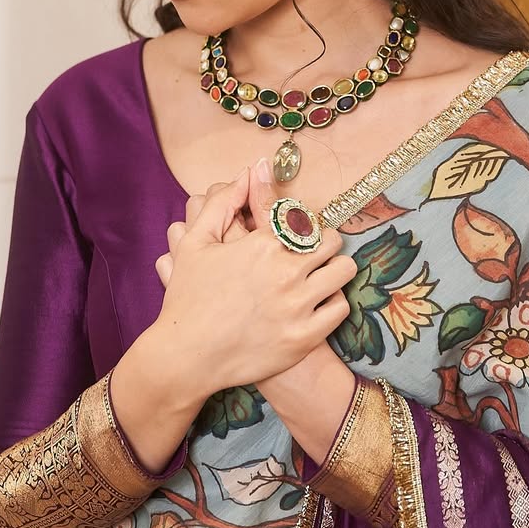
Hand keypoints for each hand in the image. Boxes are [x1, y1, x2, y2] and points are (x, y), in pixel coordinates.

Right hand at [151, 162, 356, 398]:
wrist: (186, 356)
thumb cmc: (188, 297)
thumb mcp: (194, 242)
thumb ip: (223, 202)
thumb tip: (252, 171)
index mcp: (261, 245)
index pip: (302, 215)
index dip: (303, 218)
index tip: (298, 226)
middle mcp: (285, 272)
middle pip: (330, 239)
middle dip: (322, 240)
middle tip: (311, 250)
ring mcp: (297, 306)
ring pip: (343, 270)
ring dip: (333, 267)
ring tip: (320, 273)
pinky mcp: (304, 337)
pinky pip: (340, 307)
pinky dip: (332, 301)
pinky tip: (317, 302)